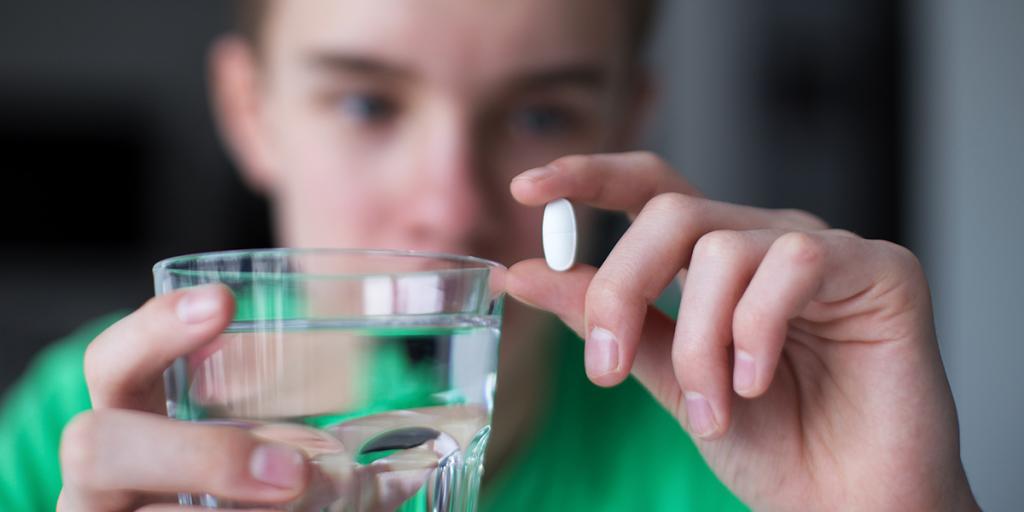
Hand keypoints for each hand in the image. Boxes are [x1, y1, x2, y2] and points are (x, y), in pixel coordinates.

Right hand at [58, 285, 310, 510]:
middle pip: (94, 446)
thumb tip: (405, 472)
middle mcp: (98, 482)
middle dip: (201, 456)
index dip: (153, 329)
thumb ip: (310, 459)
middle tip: (293, 474)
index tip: (224, 302)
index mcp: (130, 429)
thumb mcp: (260, 467)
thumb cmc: (237, 500)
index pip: (112, 364)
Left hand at [507, 152, 978, 510]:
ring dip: (697, 345)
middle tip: (608, 370)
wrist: (840, 501)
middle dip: (622, 290)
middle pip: (669, 213)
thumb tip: (525, 273)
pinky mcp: (878, 268)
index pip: (650, 189)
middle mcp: (763, 240)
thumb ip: (608, 320)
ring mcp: (821, 248)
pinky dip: (757, 330)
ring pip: (721, 249)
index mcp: (713, 257)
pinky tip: (757, 379)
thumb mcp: (662, 376)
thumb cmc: (765, 440)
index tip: (527, 188)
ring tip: (711, 408)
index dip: (590, 176)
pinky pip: (793, 262)